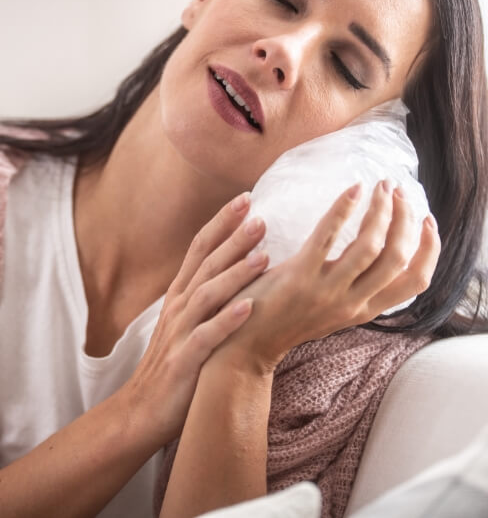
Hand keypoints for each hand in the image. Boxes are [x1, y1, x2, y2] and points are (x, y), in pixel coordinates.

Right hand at [118, 191, 267, 447]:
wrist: (143, 410)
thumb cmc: (175, 361)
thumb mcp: (187, 320)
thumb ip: (206, 293)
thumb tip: (236, 264)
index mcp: (181, 294)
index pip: (200, 248)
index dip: (221, 222)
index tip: (245, 198)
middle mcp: (179, 307)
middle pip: (207, 264)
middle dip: (233, 239)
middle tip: (260, 216)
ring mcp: (180, 332)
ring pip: (208, 295)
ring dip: (235, 274)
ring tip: (263, 256)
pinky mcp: (184, 360)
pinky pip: (207, 337)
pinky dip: (227, 320)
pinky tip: (249, 307)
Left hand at [208, 181, 440, 373]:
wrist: (246, 344)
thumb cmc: (287, 318)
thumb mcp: (333, 309)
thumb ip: (356, 287)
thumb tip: (375, 250)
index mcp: (364, 309)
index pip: (416, 281)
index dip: (430, 248)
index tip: (428, 220)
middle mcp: (353, 303)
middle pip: (398, 258)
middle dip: (406, 220)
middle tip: (398, 191)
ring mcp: (328, 291)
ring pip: (371, 246)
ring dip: (381, 211)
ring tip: (380, 186)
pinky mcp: (300, 276)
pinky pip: (328, 236)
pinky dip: (344, 209)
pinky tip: (353, 190)